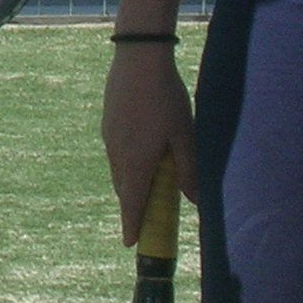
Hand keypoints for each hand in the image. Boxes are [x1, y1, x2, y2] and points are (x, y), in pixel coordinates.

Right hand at [100, 41, 195, 244]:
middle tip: (145, 218)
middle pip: (123, 189)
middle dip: (133, 206)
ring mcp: (109, 138)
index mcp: (137, 162)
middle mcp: (118, 154)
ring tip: (145, 186)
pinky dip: (125, 164)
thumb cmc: (166, 99)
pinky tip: (139, 153)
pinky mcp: (108, 123)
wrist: (138, 59)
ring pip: (118, 171)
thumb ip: (189, 170)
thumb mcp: (185, 136)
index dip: (132, 224)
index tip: (131, 243)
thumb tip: (194, 201)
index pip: (132, 203)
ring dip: (129, 184)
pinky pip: (115, 153)